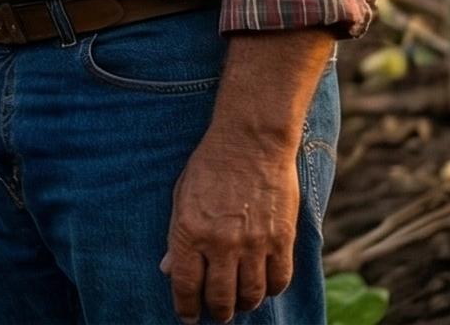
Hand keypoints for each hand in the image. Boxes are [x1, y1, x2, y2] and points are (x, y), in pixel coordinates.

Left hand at [160, 122, 300, 319]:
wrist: (251, 141)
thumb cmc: (210, 166)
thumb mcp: (181, 197)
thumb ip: (175, 237)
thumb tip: (167, 270)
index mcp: (190, 232)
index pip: (185, 285)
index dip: (186, 307)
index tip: (188, 316)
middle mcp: (221, 243)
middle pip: (220, 298)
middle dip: (217, 312)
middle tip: (217, 313)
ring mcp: (254, 243)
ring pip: (251, 295)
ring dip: (244, 305)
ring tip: (239, 303)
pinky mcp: (282, 239)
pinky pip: (279, 279)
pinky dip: (271, 290)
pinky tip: (263, 286)